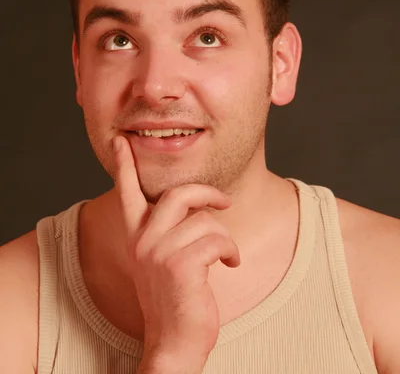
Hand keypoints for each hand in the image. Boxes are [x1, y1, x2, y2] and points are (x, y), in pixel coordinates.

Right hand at [113, 135, 240, 371]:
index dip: (125, 164)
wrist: (174, 342)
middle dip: (208, 194)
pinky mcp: (180, 265)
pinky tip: (230, 264)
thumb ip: (167, 230)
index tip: (120, 140)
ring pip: (205, 220)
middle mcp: (143, 240)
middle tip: (224, 203)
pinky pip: (218, 240)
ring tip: (226, 254)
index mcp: (136, 236)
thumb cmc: (175, 297)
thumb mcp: (162, 259)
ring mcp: (159, 252)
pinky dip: (231, 251)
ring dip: (224, 237)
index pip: (127, 192)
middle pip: (179, 194)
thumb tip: (194, 202)